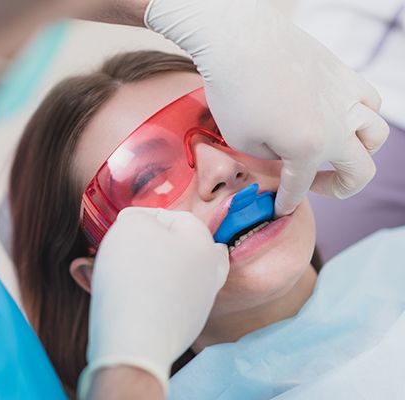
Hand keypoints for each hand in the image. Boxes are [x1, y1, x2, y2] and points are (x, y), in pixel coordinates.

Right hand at [79, 207, 228, 397]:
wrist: (134, 341)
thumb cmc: (133, 277)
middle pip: (180, 247)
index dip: (144, 217)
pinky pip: (168, 301)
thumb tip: (139, 224)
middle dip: (154, 245)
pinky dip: (152, 296)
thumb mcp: (131, 226)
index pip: (174, 217)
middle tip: (127, 250)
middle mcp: (210, 273)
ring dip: (153, 270)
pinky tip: (132, 299)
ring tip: (125, 274)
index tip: (122, 227)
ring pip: (176, 275)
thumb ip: (138, 217)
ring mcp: (200, 303)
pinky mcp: (185, 327)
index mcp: (203, 243)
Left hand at [145, 0, 389, 215]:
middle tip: (316, 185)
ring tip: (335, 151)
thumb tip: (284, 153)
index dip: (287, 202)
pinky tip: (339, 115)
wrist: (240, 39)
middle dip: (339, 188)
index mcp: (309, 148)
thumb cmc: (234, 91)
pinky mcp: (343, 73)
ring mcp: (345, 97)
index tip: (278, 210)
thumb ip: (270, 157)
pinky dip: (361, 115)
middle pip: (361, 171)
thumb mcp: (241, 141)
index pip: (301, 187)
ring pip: (376, 134)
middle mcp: (337, 126)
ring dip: (360, 152)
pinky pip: (369, 100)